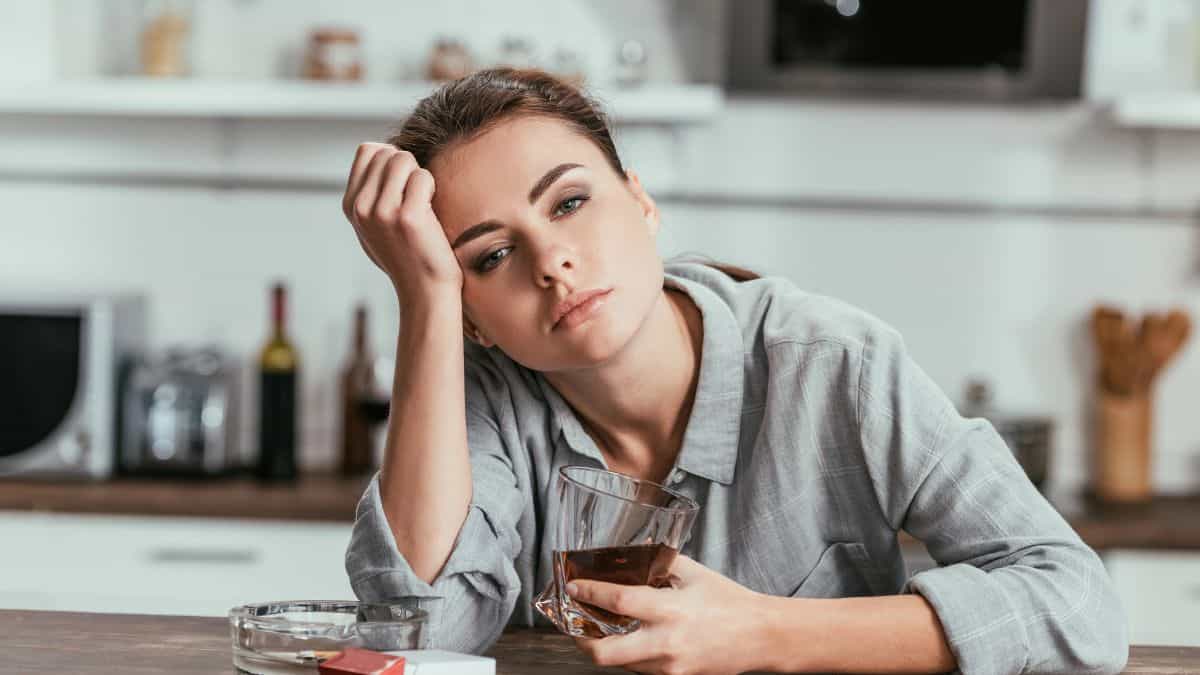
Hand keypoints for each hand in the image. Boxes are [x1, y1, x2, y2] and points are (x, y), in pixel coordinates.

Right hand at [342, 142, 462, 304]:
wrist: (424, 291)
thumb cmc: (407, 254)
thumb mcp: (374, 224)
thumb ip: (369, 190)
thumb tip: (375, 147)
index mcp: (350, 205)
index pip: (368, 150)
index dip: (392, 159)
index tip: (402, 186)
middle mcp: (361, 207)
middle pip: (388, 152)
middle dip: (408, 168)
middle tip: (415, 199)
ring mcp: (381, 212)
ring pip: (404, 159)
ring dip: (420, 177)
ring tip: (422, 204)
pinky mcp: (407, 217)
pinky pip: (423, 176)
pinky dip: (432, 189)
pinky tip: (431, 213)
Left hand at [568, 555, 770, 674]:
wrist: (761, 635)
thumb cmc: (729, 601)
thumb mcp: (693, 573)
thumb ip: (661, 563)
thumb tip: (634, 554)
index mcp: (669, 610)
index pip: (617, 602)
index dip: (589, 593)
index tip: (573, 587)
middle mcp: (666, 643)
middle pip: (606, 654)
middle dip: (582, 641)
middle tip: (575, 626)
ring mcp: (671, 667)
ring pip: (622, 665)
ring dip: (606, 649)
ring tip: (600, 632)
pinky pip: (642, 670)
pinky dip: (631, 657)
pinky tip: (631, 642)